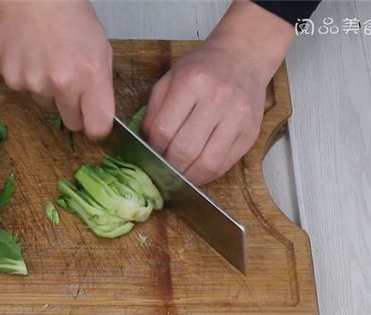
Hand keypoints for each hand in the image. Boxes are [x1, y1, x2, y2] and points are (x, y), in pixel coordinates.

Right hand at [0, 0, 113, 138]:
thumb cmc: (71, 17)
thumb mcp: (101, 49)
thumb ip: (101, 86)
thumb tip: (98, 112)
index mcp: (91, 76)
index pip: (97, 127)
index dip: (96, 127)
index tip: (94, 122)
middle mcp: (62, 84)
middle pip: (72, 123)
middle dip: (74, 110)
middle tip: (71, 85)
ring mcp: (34, 84)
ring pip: (46, 106)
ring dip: (49, 93)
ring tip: (49, 62)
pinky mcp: (12, 80)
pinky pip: (25, 92)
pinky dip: (29, 80)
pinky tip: (32, 57)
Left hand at [142, 1, 293, 184]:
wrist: (243, 57)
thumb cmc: (202, 68)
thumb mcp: (170, 78)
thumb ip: (154, 110)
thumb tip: (145, 144)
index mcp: (192, 82)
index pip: (163, 130)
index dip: (152, 148)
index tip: (149, 152)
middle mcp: (218, 99)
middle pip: (184, 150)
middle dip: (167, 166)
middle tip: (161, 168)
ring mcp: (238, 118)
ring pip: (206, 163)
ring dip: (187, 176)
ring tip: (176, 175)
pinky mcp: (250, 133)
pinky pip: (224, 165)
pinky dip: (206, 175)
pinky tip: (195, 171)